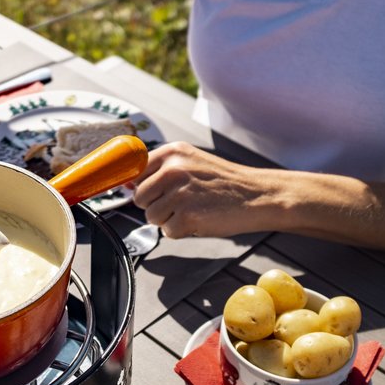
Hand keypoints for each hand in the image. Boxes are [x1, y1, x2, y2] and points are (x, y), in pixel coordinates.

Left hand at [132, 142, 279, 238]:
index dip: (142, 187)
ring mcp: (179, 192)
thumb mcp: (191, 163)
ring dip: (168, 220)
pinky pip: (167, 232)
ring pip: (151, 217)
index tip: (151, 193)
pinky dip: (182, 231)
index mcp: (172, 153)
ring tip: (193, 210)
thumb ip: (160, 171)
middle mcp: (173, 169)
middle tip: (182, 203)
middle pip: (139, 198)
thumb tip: (127, 184)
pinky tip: (200, 220)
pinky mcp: (187, 215)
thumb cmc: (224, 183)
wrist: (257, 196)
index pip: (135, 172)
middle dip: (156, 206)